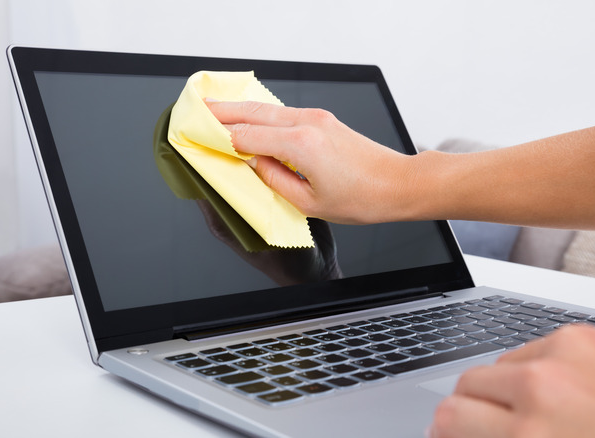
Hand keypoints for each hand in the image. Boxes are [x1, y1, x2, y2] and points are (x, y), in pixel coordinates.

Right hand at [207, 101, 416, 223]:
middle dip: (222, 112)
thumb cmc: (362, 198)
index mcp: (300, 145)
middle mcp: (307, 123)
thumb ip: (273, 179)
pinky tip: (251, 119)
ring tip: (216, 112)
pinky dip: (261, 114)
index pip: (246, 137)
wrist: (397, 183)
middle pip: (253, 112)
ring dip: (240, 110)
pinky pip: (283, 112)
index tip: (199, 137)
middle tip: (197, 112)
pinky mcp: (323, 119)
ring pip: (268, 108)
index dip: (220, 138)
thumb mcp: (309, 201)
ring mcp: (317, 117)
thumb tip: (251, 164)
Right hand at [429, 324, 594, 437]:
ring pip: (496, 365)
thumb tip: (458, 433)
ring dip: (504, 389)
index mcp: (528, 436)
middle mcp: (540, 388)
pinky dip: (536, 371)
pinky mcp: (584, 337)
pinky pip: (531, 349)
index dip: (447, 433)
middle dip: (473, 411)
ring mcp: (564, 355)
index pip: (448, 418)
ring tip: (534, 414)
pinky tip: (561, 394)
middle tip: (492, 430)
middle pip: (465, 384)